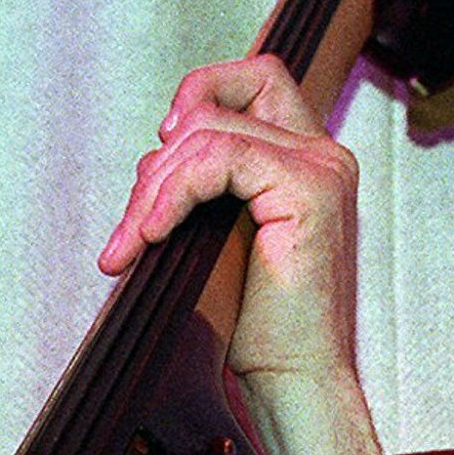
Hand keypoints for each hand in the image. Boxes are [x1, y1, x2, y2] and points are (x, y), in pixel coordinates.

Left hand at [98, 55, 378, 454]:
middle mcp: (323, 153)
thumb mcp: (218, 238)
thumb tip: (154, 155)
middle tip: (131, 228)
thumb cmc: (257, 326)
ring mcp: (321, 166)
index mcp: (307, 160)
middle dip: (157, 161)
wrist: (293, 378)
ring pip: (207, 132)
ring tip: (132, 243)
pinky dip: (173, 193)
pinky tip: (154, 235)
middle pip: (218, 100)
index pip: (255, 77)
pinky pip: (218, 159)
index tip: (159, 155)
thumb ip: (202, 187)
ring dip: (153, 188)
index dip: (198, 96)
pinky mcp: (309, 188)